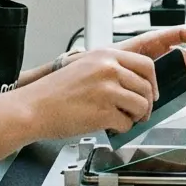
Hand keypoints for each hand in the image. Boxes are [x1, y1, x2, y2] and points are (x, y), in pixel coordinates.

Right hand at [17, 48, 155, 139]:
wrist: (33, 107)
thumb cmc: (55, 91)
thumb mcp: (84, 65)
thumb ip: (109, 68)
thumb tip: (134, 80)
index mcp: (105, 55)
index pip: (145, 65)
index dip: (152, 82)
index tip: (151, 92)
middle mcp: (109, 69)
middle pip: (147, 87)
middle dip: (147, 104)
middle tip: (140, 113)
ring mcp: (107, 90)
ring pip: (141, 106)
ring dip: (135, 117)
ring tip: (121, 119)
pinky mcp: (104, 112)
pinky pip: (126, 124)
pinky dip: (120, 129)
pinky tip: (107, 125)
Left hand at [112, 27, 185, 91]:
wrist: (98, 75)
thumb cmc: (105, 61)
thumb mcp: (113, 55)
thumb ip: (120, 57)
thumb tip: (134, 65)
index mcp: (152, 42)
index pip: (179, 33)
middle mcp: (161, 52)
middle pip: (184, 56)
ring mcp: (163, 66)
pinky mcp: (163, 78)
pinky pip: (182, 78)